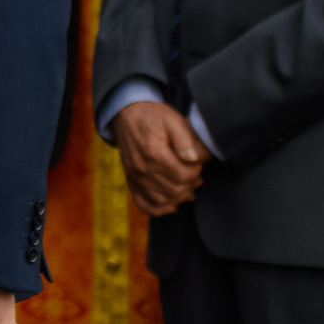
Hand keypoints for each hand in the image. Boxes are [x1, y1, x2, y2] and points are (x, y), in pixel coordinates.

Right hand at [113, 99, 208, 214]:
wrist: (126, 114)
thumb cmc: (153, 116)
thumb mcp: (173, 120)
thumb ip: (185, 140)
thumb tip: (193, 159)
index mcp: (154, 154)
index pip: (183, 176)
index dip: (196, 172)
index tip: (197, 163)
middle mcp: (142, 169)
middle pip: (174, 191)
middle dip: (190, 185)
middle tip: (196, 175)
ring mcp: (135, 177)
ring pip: (162, 200)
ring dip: (179, 197)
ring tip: (188, 187)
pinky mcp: (131, 180)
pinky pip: (143, 204)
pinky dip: (159, 209)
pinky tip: (172, 205)